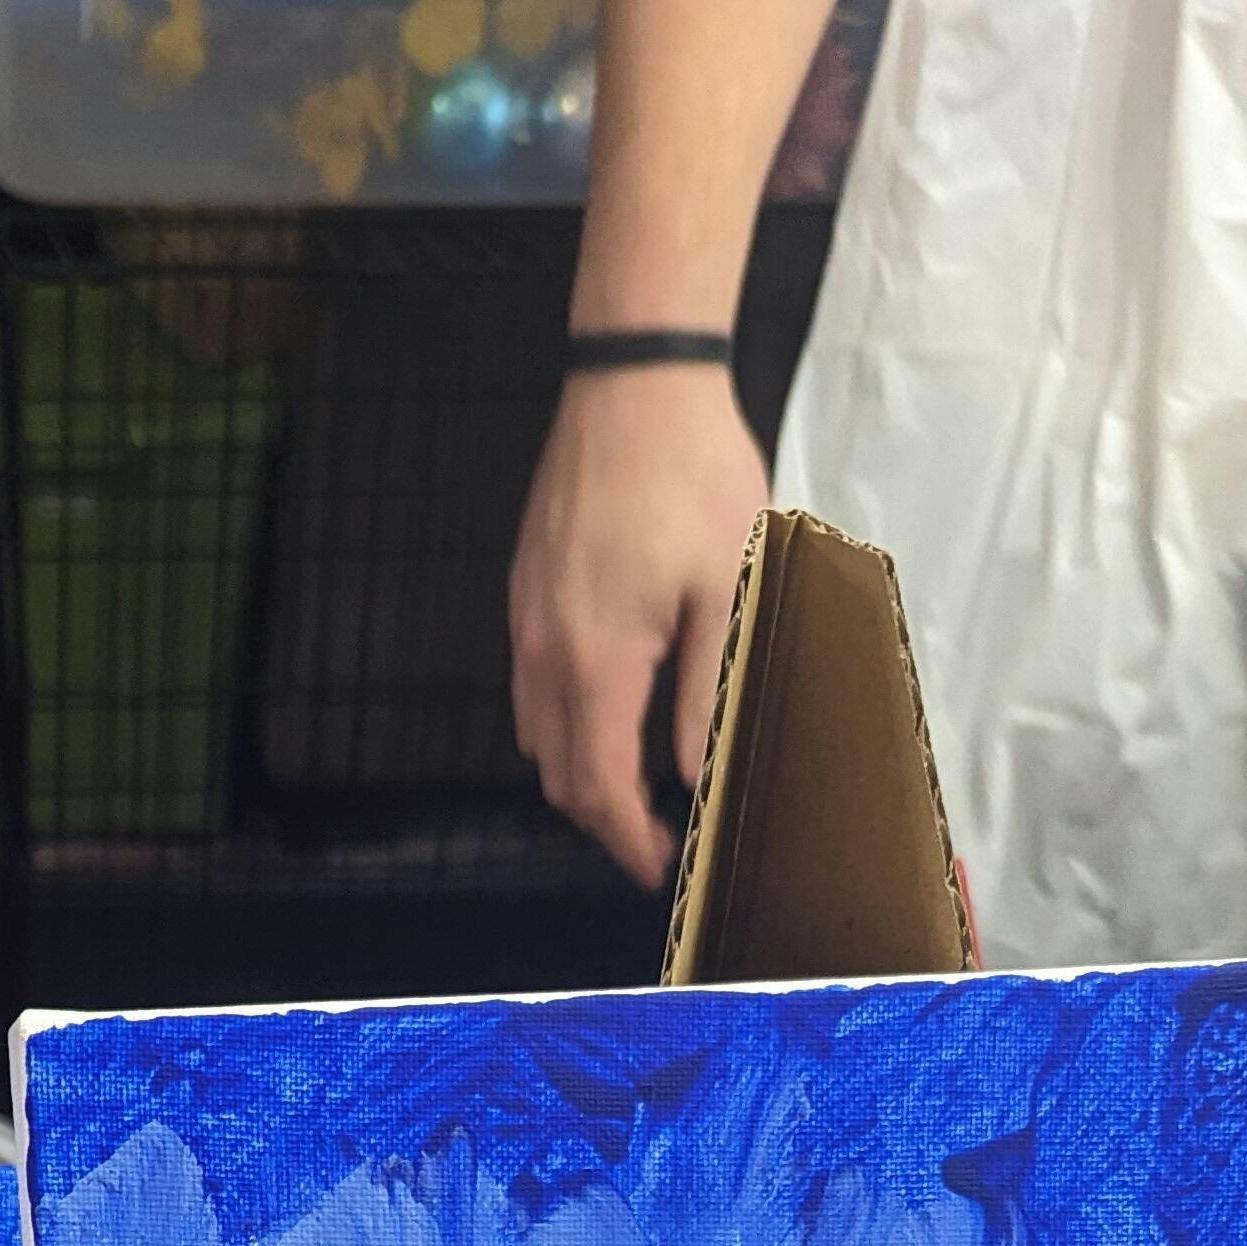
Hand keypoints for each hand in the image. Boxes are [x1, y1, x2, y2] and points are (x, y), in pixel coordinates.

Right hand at [509, 364, 767, 888]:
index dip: (627, 840)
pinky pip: (529, 685)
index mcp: (597, 660)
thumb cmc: (693, 474)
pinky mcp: (523, 590)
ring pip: (535, 735)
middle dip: (603, 819)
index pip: (598, 786)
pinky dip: (561, 722)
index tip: (661, 866)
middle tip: (655, 833)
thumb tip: (699, 776)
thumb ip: (703, 693)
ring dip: (578, 772)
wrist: (634, 379)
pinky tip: (608, 709)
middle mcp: (544, 651)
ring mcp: (525, 619)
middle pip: (558, 774)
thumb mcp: (723, 589)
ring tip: (635, 780)